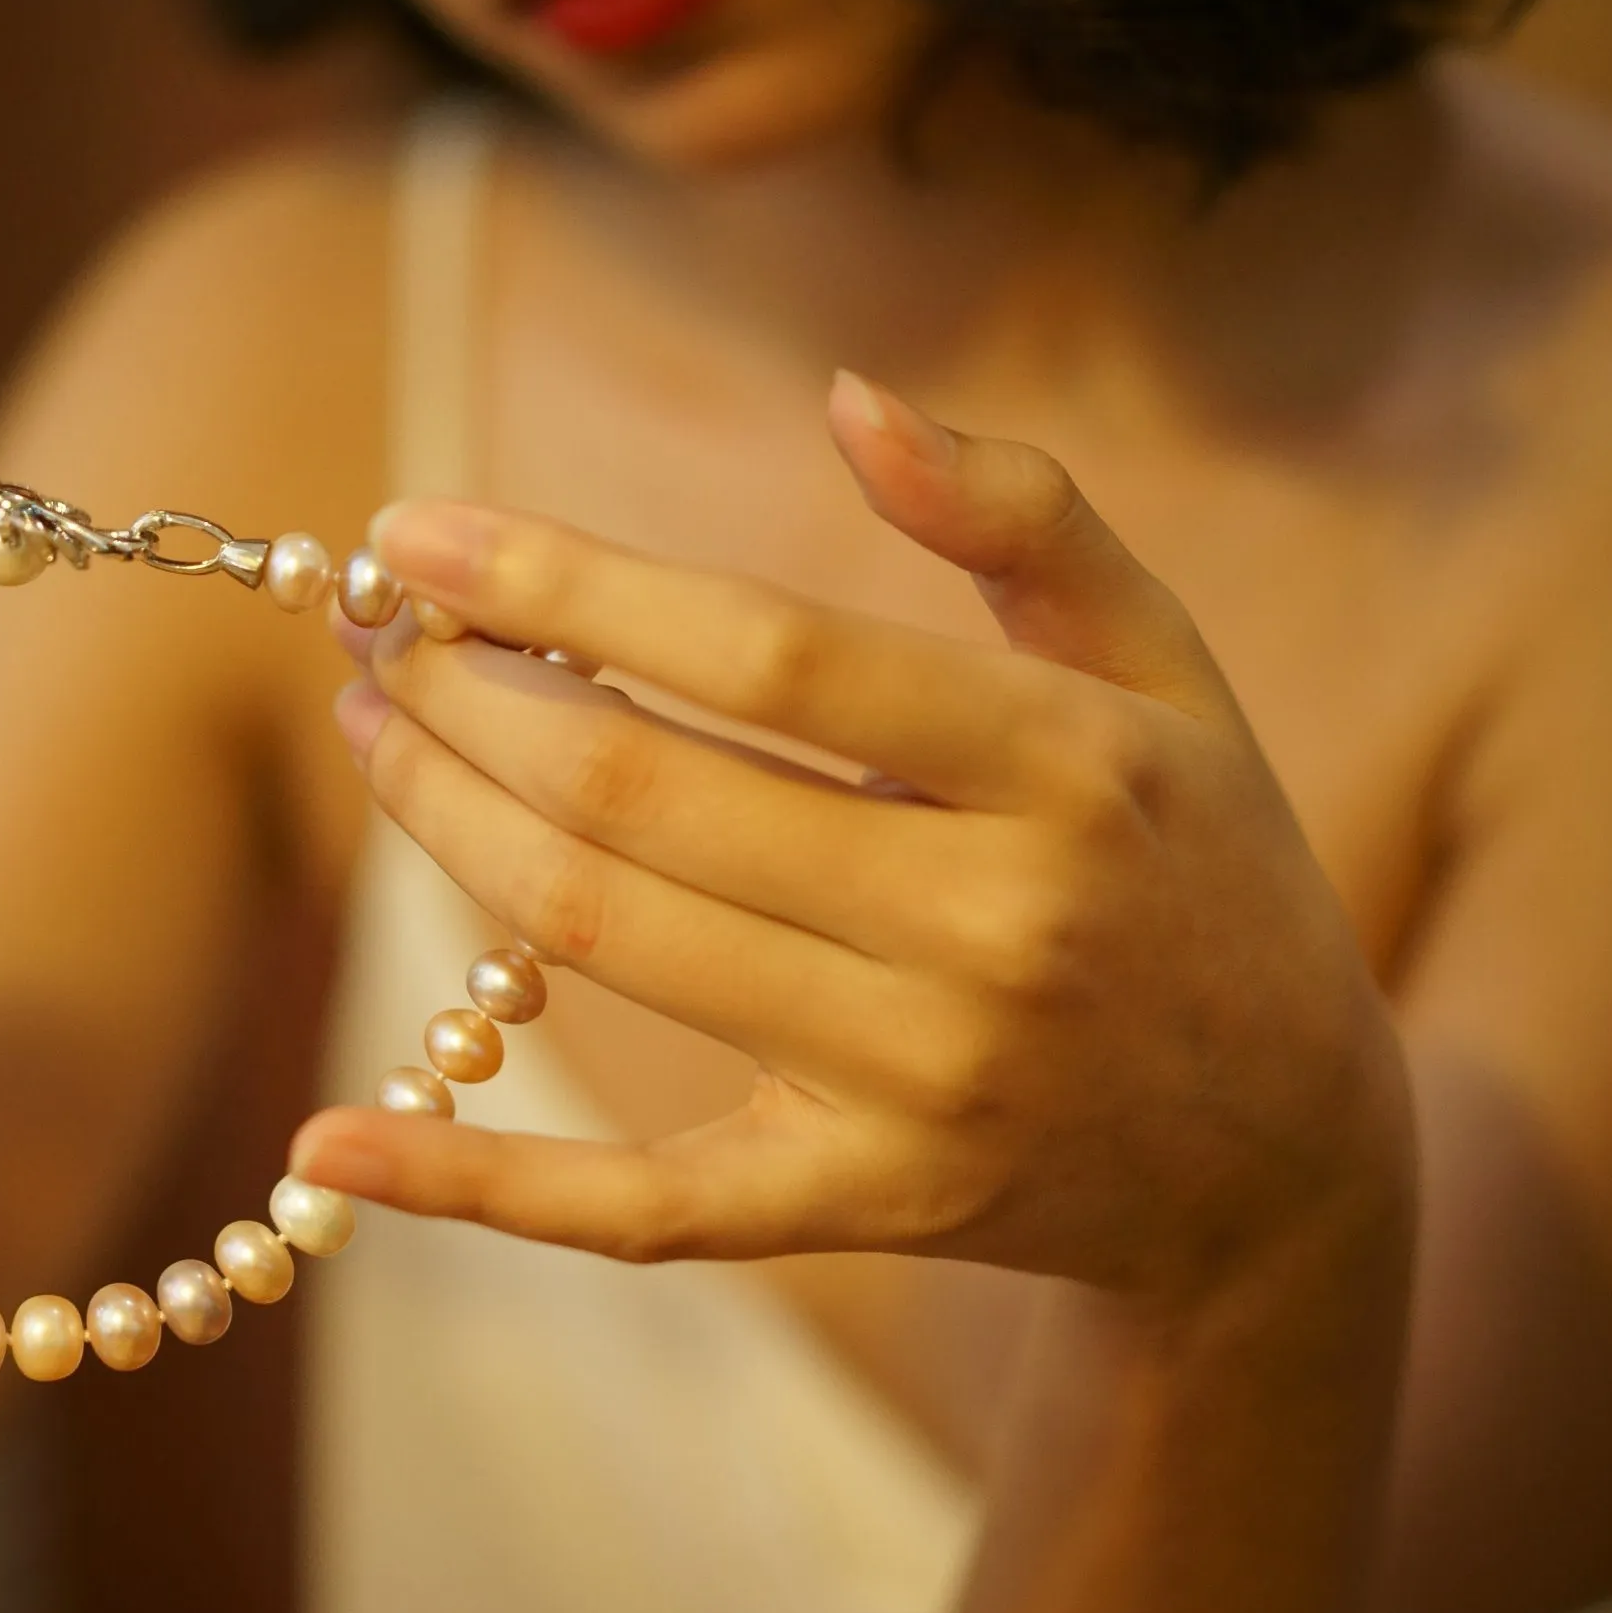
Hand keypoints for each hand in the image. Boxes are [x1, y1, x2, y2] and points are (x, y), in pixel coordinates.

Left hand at [291, 372, 1412, 1311]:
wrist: (1284, 1157)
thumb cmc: (1200, 869)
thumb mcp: (1168, 672)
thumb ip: (1027, 521)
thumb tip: (848, 402)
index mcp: (1068, 768)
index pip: (768, 652)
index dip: (567, 583)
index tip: (416, 531)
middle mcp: (993, 932)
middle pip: (648, 795)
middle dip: (470, 697)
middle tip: (374, 633)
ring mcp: (922, 1088)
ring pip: (612, 943)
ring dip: (448, 830)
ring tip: (374, 734)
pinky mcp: (865, 1207)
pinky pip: (638, 1210)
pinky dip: (475, 1184)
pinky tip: (327, 1139)